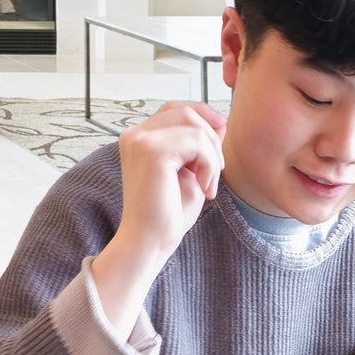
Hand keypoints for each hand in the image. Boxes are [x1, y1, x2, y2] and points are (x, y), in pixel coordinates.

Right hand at [91, 101, 226, 336]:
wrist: (148, 244)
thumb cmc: (166, 216)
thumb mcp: (189, 173)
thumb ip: (200, 147)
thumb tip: (220, 122)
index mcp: (139, 138)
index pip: (176, 110)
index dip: (203, 120)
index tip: (218, 150)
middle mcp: (134, 135)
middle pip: (186, 112)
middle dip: (211, 139)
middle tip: (215, 174)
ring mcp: (140, 141)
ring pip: (194, 125)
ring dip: (212, 155)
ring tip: (207, 184)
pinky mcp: (152, 152)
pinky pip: (197, 142)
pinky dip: (209, 164)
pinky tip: (204, 189)